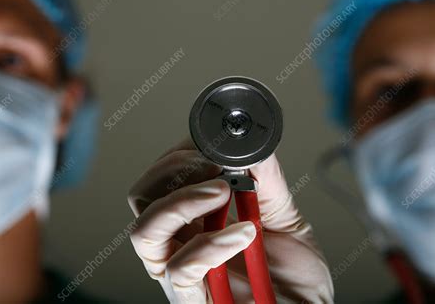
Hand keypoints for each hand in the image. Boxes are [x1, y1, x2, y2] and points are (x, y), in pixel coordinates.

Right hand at [128, 138, 333, 302]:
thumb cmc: (292, 277)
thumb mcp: (284, 219)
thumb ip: (268, 183)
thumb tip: (255, 146)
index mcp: (196, 221)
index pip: (164, 180)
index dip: (180, 156)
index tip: (210, 145)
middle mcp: (180, 244)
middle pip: (142, 199)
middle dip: (174, 171)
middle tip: (213, 166)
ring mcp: (181, 273)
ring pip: (145, 230)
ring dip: (183, 201)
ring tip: (224, 191)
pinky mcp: (192, 299)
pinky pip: (180, 269)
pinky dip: (211, 243)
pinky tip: (245, 233)